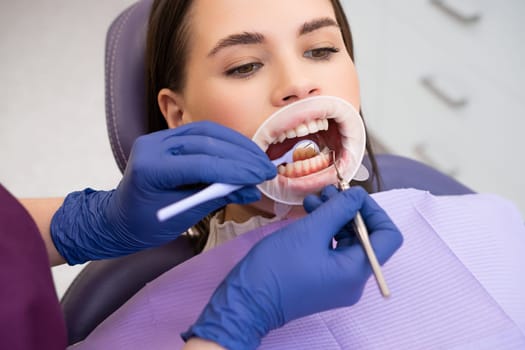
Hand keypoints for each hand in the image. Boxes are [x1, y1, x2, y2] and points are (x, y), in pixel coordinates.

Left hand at [51, 121, 276, 263]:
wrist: (118, 217)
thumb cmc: (146, 225)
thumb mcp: (183, 216)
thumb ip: (217, 198)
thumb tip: (252, 190)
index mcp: (150, 170)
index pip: (200, 164)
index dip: (235, 169)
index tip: (262, 176)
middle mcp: (152, 146)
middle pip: (206, 142)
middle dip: (241, 156)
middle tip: (267, 169)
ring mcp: (159, 138)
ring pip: (207, 132)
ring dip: (238, 144)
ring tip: (260, 160)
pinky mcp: (167, 136)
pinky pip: (202, 132)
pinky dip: (226, 141)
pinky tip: (243, 151)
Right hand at [182, 186, 402, 349]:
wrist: (247, 301)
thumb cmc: (277, 267)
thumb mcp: (310, 231)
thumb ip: (338, 209)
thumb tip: (358, 195)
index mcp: (356, 271)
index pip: (387, 236)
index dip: (373, 210)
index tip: (351, 195)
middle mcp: (353, 280)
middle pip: (366, 237)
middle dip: (348, 210)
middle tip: (327, 192)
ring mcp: (338, 282)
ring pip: (348, 241)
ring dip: (334, 217)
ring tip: (313, 199)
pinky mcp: (323, 280)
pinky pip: (333, 250)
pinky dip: (324, 230)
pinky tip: (309, 214)